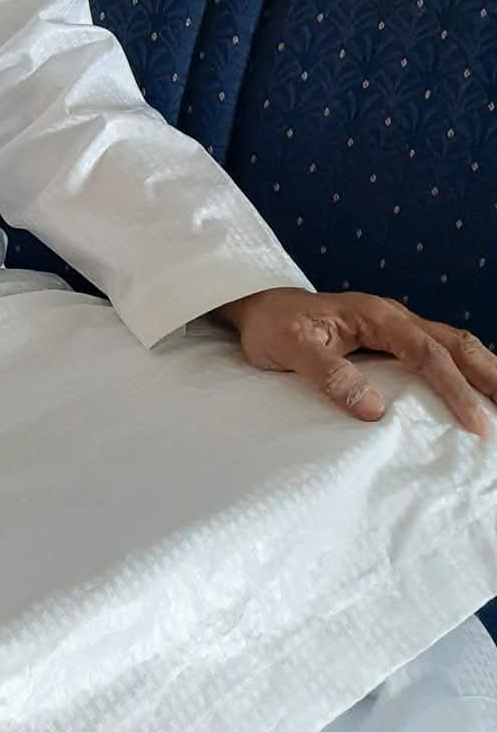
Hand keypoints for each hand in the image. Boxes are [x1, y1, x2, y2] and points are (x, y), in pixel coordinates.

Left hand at [215, 287, 496, 436]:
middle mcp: (393, 317)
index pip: (426, 353)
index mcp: (374, 316)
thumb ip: (328, 373)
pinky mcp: (392, 340)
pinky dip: (465, 372)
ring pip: (454, 345)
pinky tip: (477, 393)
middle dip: (490, 375)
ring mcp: (395, 327)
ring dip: (484, 371)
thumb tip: (375, 408)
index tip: (474, 424)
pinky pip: (439, 353)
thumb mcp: (288, 348)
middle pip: (456, 343)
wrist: (258, 307)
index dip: (454, 389)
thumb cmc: (272, 326)